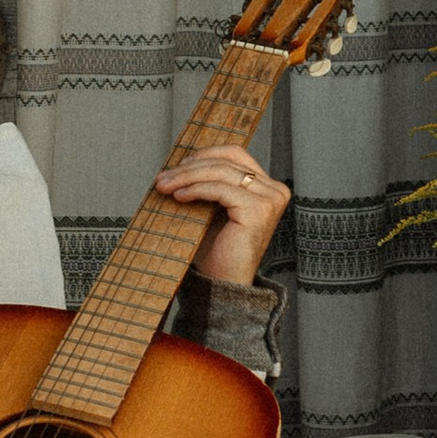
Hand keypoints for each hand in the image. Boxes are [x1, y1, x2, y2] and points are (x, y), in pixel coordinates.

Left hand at [155, 139, 289, 285]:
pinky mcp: (258, 210)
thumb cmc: (217, 250)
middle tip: (163, 177)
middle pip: (226, 161)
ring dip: (187, 176)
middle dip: (190, 167)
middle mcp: (273, 190)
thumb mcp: (212, 207)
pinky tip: (179, 196)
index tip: (177, 166)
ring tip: (165, 186)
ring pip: (221, 172)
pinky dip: (196, 189)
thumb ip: (207, 182)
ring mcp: (269, 199)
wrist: (223, 283)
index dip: (204, 154)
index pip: (235, 154)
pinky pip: (220, 189)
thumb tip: (181, 161)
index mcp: (266, 187)